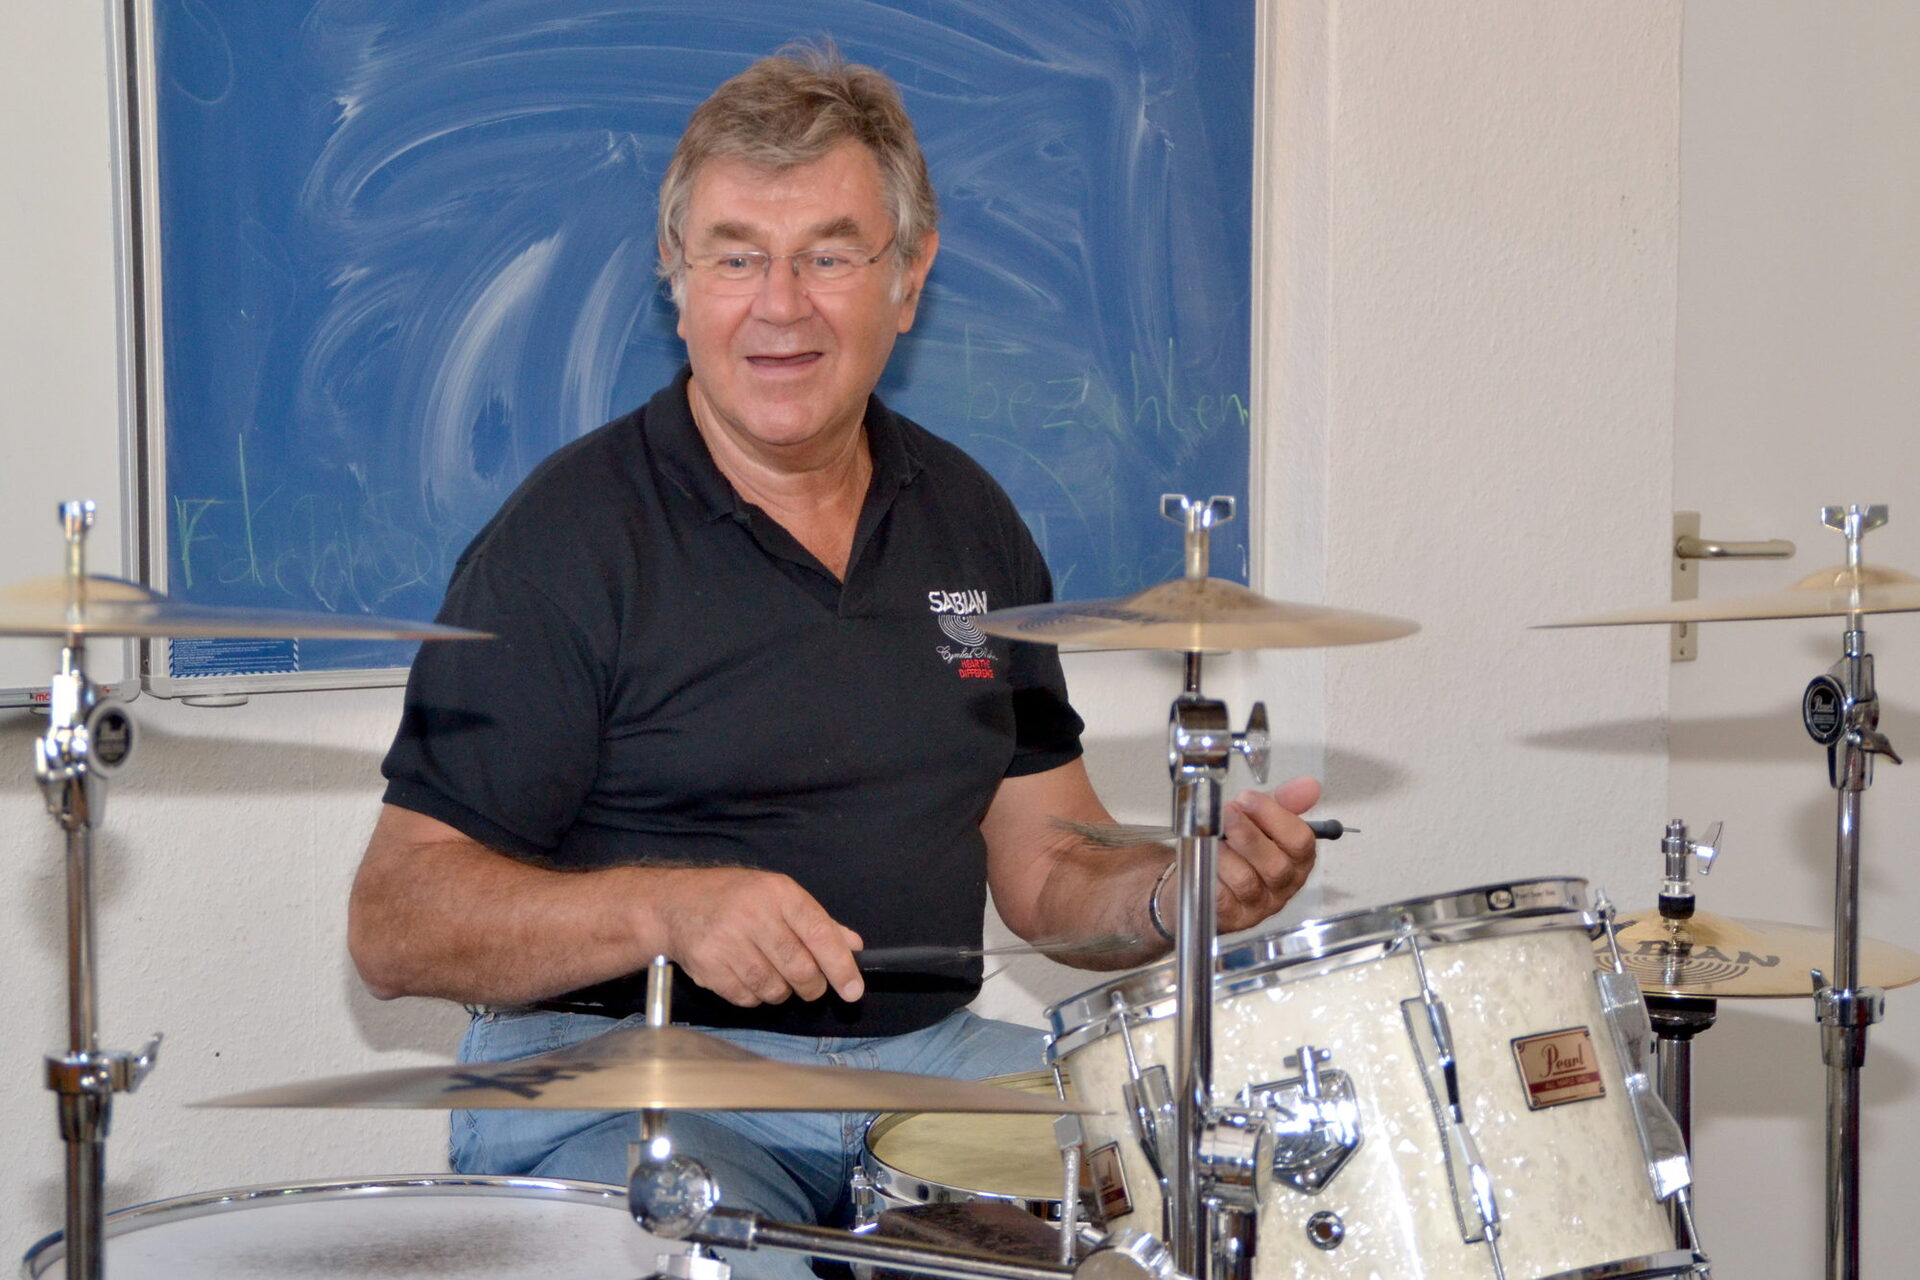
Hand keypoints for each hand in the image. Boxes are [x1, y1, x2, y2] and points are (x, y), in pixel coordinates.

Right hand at [650, 867, 864, 1006]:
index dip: (841, 967)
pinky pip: (748, 999)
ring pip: (775, 989)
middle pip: (800, 969)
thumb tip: (853, 946)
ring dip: (782, 992)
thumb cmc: (734, 898)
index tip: (853, 991)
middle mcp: (754, 915)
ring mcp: (729, 943)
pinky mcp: (709, 968)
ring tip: (773, 974)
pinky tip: (747, 976)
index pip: (821, 935)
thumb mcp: (778, 896)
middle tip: (811, 986)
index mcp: (779, 893)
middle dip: (813, 986)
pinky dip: (755, 996)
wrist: (675, 904)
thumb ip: (817, 922)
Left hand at [1213, 776, 1321, 933]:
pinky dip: (1211, 875)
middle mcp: (1284, 885)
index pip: (1301, 841)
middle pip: (1276, 866)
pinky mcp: (1233, 918)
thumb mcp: (1259, 819)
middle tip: (1226, 813)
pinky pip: (1222, 898)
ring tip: (1210, 837)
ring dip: (1225, 855)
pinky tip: (1203, 861)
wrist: (1201, 876)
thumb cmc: (1236, 847)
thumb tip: (1310, 785)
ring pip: (1246, 881)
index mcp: (1297, 859)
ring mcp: (1259, 905)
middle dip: (1248, 835)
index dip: (1273, 816)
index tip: (1246, 798)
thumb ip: (1283, 802)